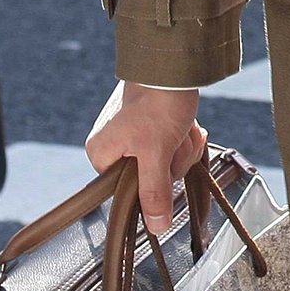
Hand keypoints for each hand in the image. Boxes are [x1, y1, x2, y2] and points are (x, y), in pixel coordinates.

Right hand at [87, 83, 207, 229]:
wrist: (175, 63)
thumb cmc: (159, 102)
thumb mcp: (157, 154)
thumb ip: (154, 193)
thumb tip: (156, 227)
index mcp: (101, 154)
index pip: (130, 191)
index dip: (154, 179)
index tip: (164, 160)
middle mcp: (113, 145)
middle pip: (152, 175)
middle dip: (174, 158)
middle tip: (175, 137)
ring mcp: (133, 134)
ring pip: (167, 160)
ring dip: (183, 145)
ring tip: (181, 125)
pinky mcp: (151, 124)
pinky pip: (172, 144)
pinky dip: (184, 135)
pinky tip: (188, 123)